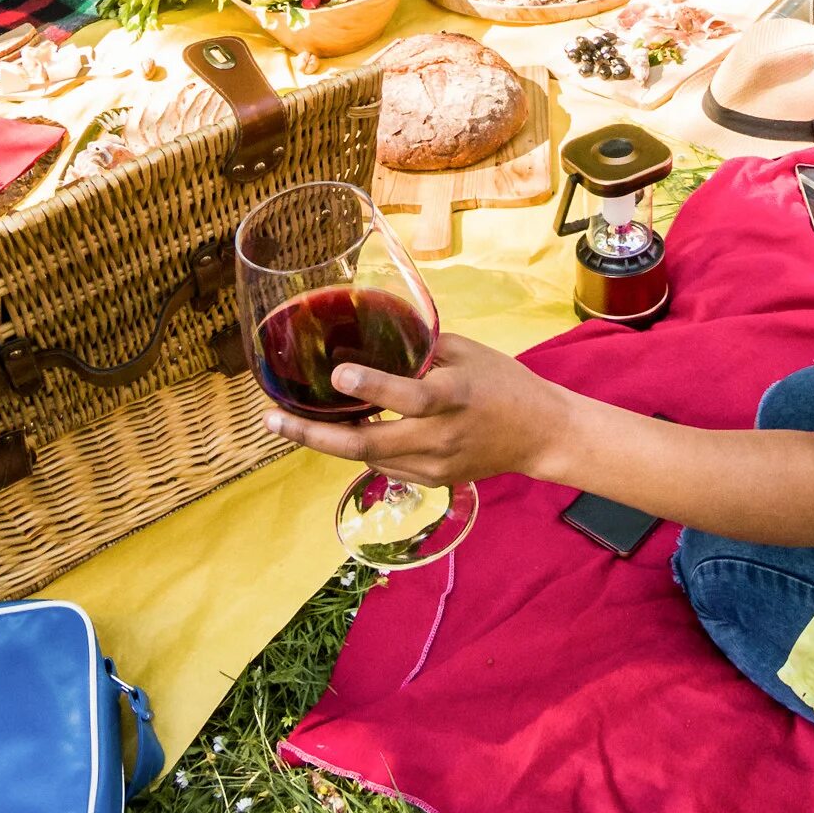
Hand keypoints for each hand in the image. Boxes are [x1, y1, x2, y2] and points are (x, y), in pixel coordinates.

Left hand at [264, 333, 571, 486]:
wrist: (541, 435)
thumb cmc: (503, 383)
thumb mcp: (467, 352)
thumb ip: (420, 349)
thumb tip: (373, 332)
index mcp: (455, 396)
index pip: (410, 396)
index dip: (373, 388)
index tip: (338, 376)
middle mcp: (443, 436)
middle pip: (370, 443)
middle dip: (314, 436)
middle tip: (272, 422)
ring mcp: (436, 465)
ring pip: (369, 458)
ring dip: (331, 441)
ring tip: (292, 424)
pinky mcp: (434, 481)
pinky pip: (386, 466)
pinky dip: (362, 449)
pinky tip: (340, 432)